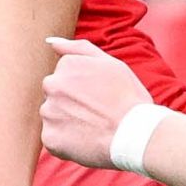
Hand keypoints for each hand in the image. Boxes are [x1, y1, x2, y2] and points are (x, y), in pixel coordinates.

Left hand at [41, 37, 152, 170]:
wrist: (136, 134)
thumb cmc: (128, 97)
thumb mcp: (111, 64)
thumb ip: (79, 48)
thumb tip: (51, 42)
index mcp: (65, 65)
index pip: (64, 77)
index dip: (83, 89)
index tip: (100, 96)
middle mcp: (52, 86)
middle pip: (56, 95)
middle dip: (71, 103)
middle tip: (96, 113)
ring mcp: (49, 112)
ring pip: (54, 117)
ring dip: (68, 122)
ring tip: (93, 128)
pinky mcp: (50, 138)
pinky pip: (54, 139)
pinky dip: (67, 142)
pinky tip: (87, 141)